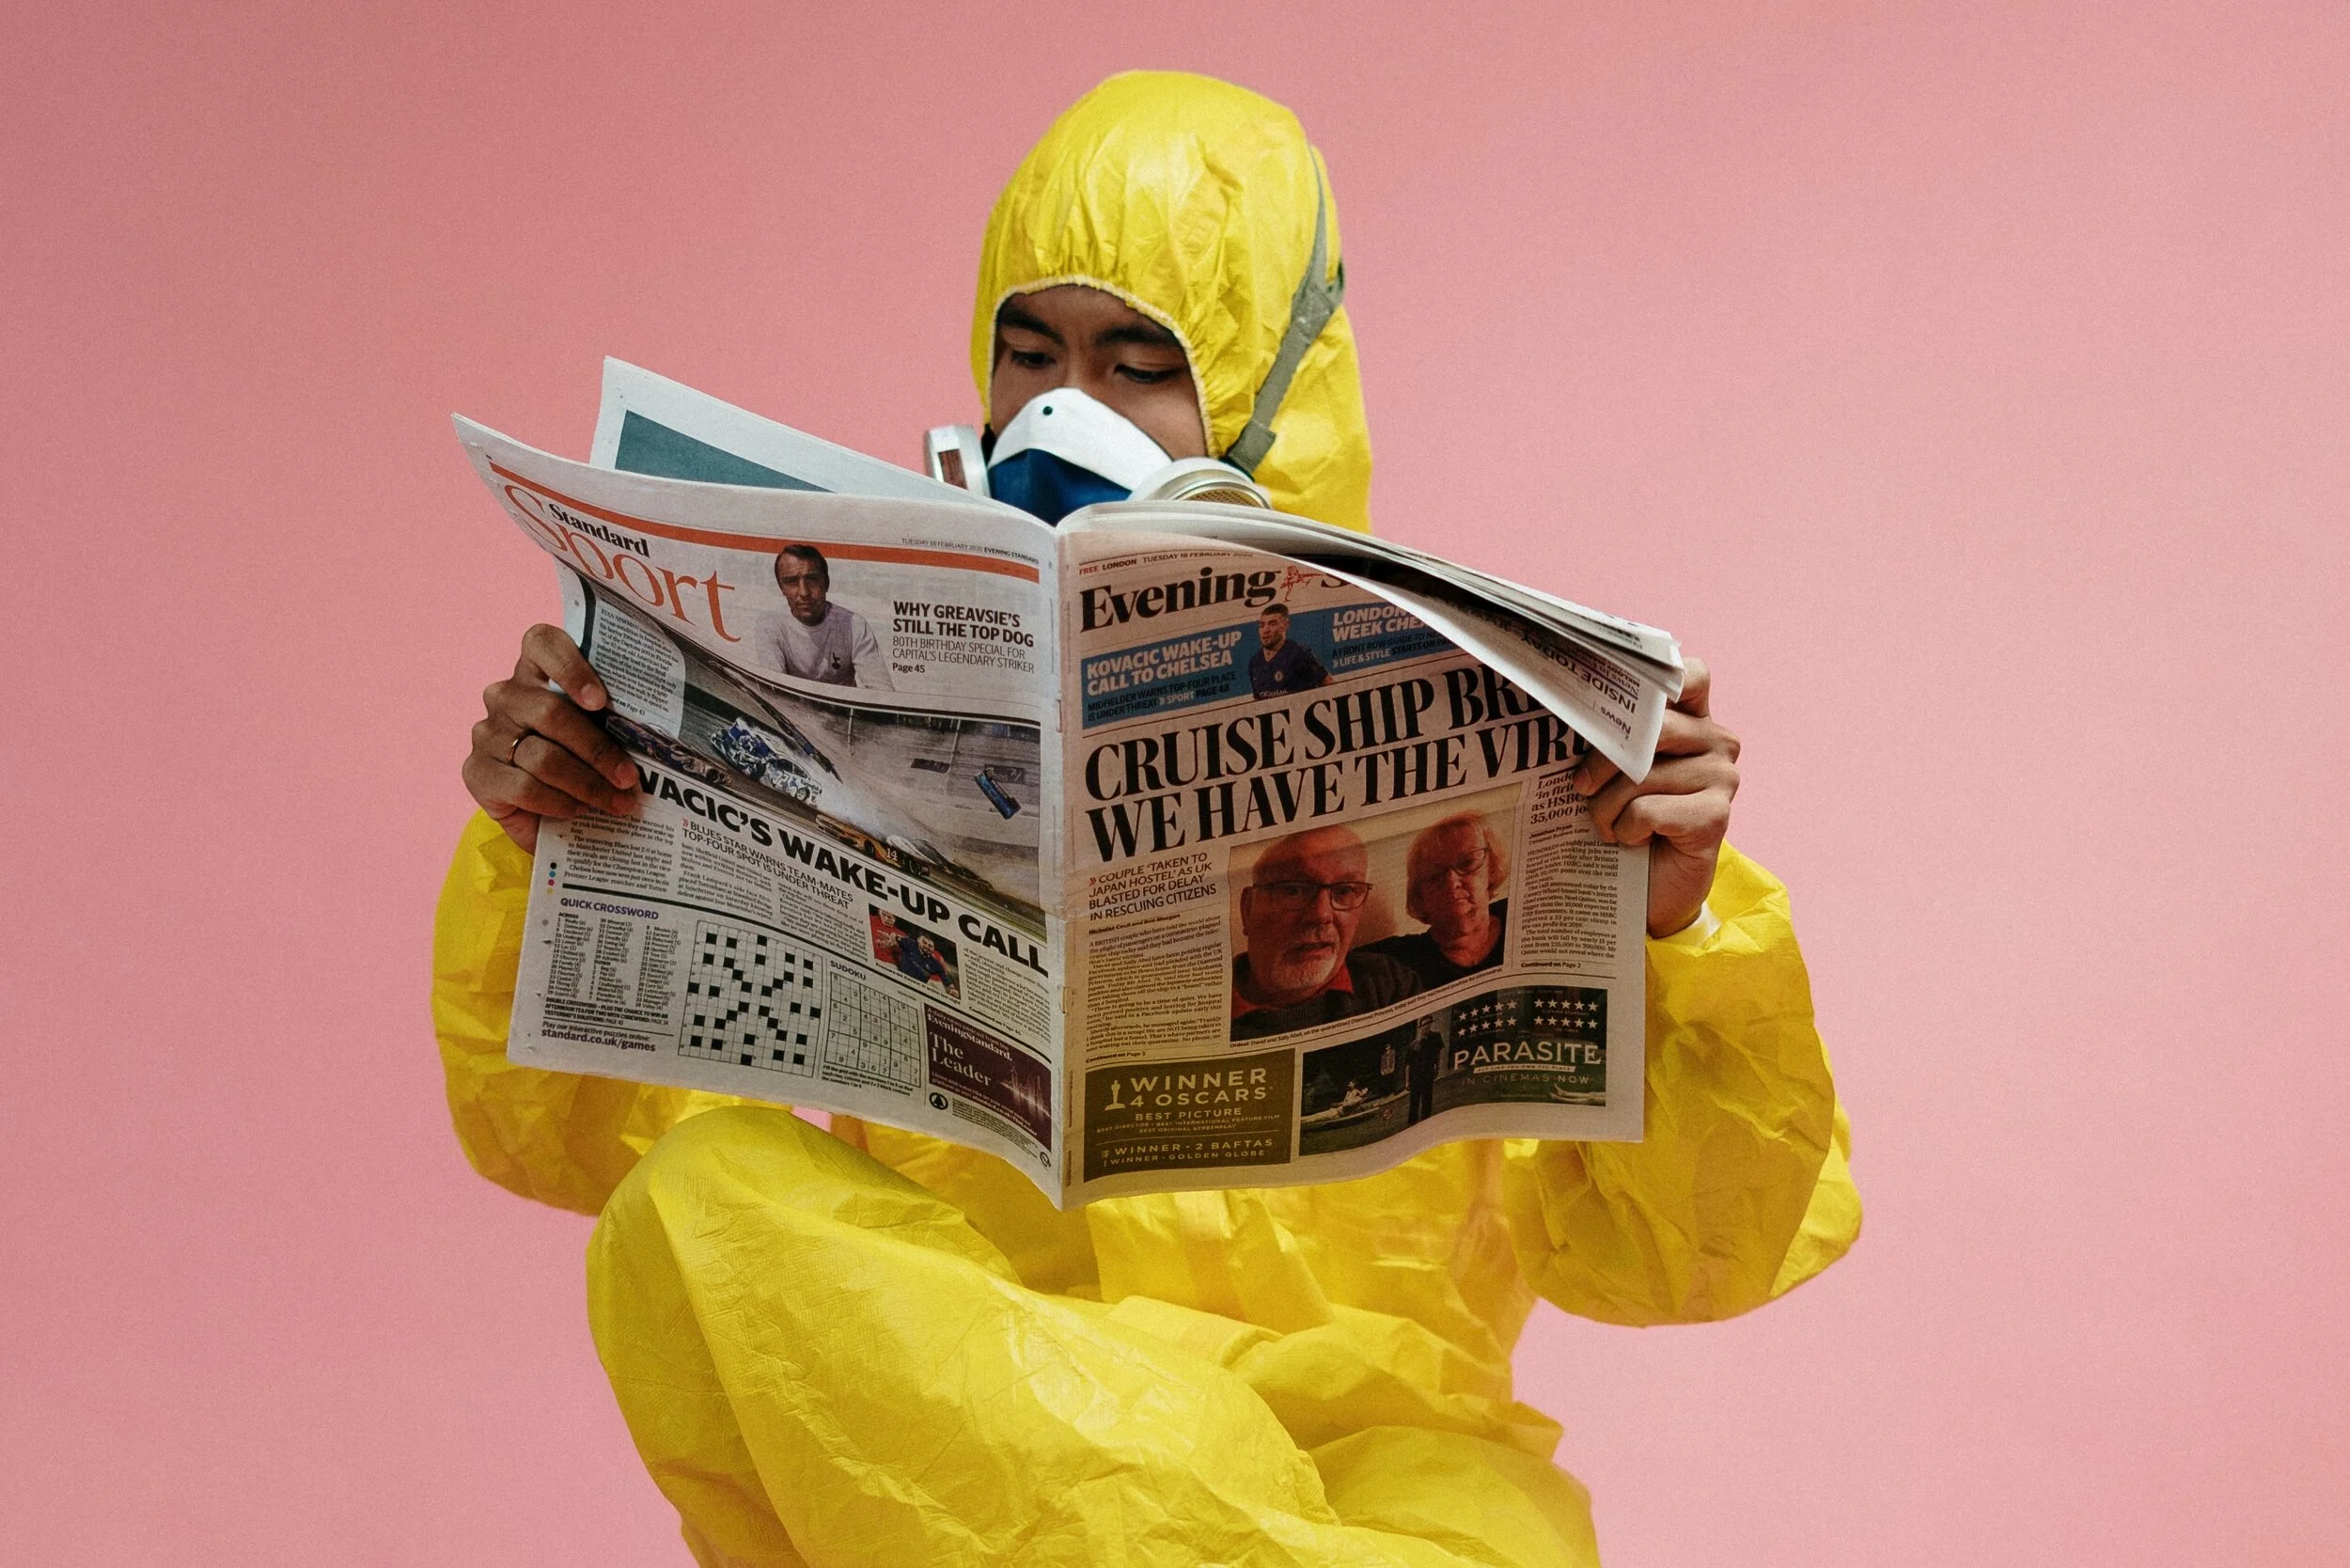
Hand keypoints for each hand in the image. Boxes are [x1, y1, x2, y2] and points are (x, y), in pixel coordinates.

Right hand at [462, 624, 639, 851]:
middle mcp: (505, 695)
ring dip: (587, 784)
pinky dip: (558, 802)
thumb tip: (655, 735)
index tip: (601, 701)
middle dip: (598, 749)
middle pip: (552, 713)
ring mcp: (487, 732)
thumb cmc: (581, 759)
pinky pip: (524, 787)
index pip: (541, 643)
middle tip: (630, 778)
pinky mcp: (476, 771)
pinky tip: (578, 809)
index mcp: (535, 670)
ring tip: (616, 802)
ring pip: (542, 756)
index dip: (571, 668)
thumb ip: (613, 720)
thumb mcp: (599, 732)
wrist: (543, 810)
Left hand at [1572, 656, 1738, 938]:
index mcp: (1694, 718)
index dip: (1651, 679)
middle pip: (1651, 725)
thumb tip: (1563, 700)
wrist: (1645, 890)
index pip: (1689, 673)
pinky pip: (1649, 809)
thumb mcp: (1611, 769)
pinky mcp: (1717, 817)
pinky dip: (1626, 829)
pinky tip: (1632, 840)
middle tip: (1582, 788)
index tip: (1608, 698)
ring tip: (1608, 825)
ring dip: (1607, 807)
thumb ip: (1608, 732)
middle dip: (1602, 759)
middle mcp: (1717, 741)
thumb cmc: (1622, 819)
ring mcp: (1723, 778)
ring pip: (1643, 773)